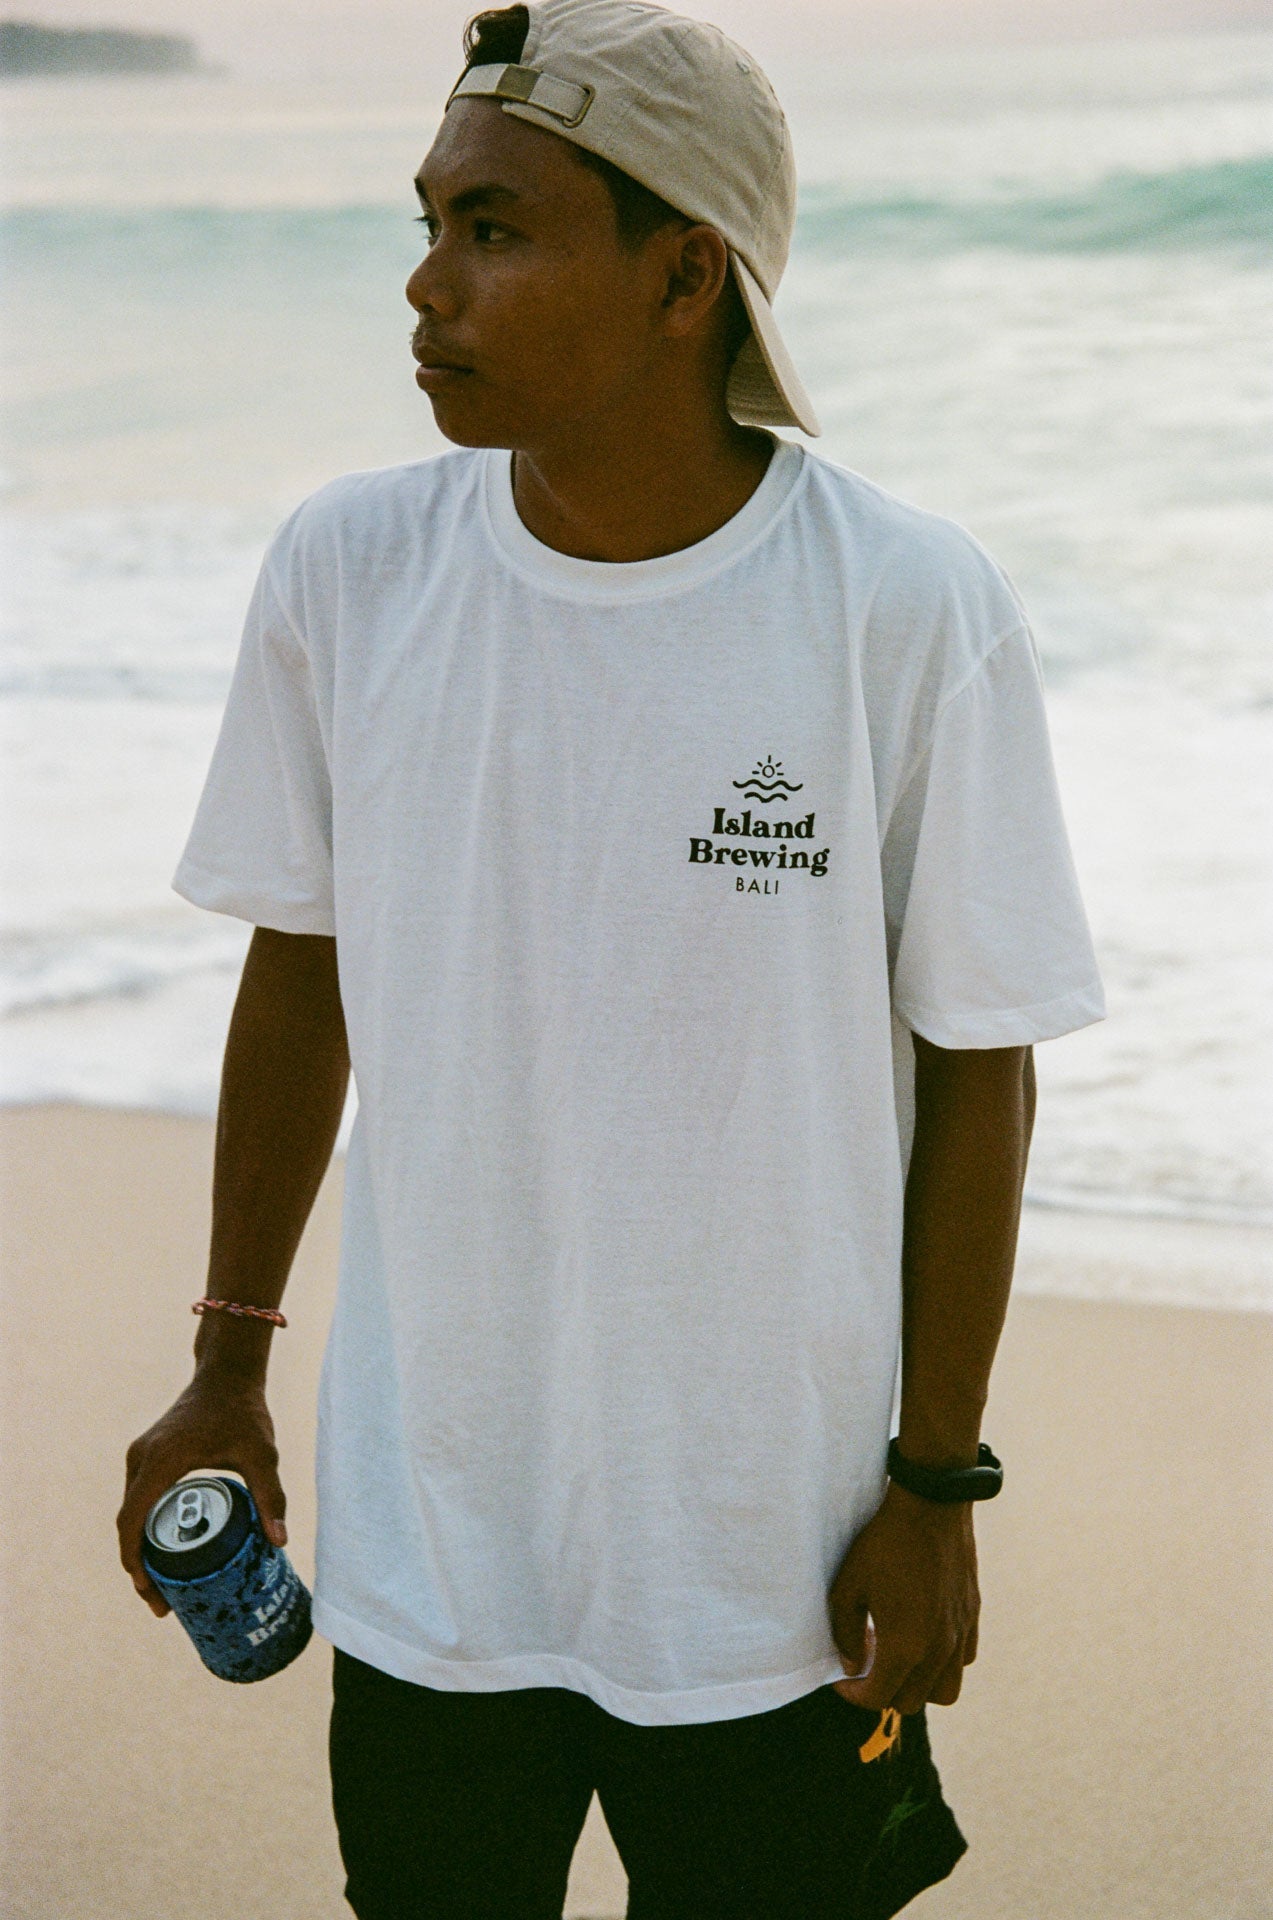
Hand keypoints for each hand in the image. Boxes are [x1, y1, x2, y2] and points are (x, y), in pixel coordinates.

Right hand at [117, 1370, 286, 1617]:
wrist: (227, 1373)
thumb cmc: (243, 1410)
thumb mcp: (260, 1453)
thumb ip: (269, 1495)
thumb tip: (280, 1542)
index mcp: (159, 1462)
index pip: (131, 1524)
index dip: (134, 1565)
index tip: (150, 1594)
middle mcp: (141, 1459)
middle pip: (127, 1525)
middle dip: (140, 1568)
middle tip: (164, 1604)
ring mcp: (141, 1455)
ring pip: (131, 1512)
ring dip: (140, 1549)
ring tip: (165, 1585)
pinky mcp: (148, 1453)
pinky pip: (138, 1498)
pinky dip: (145, 1527)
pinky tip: (167, 1548)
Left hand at [827, 1482, 978, 1713]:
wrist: (931, 1504)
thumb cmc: (884, 1542)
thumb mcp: (848, 1585)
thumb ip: (845, 1633)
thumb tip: (853, 1665)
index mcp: (905, 1646)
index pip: (878, 1697)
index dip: (853, 1694)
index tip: (842, 1679)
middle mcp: (939, 1649)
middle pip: (910, 1701)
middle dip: (883, 1691)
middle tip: (866, 1662)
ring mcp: (961, 1634)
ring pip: (944, 1690)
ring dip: (918, 1685)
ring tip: (898, 1657)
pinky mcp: (973, 1616)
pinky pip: (962, 1661)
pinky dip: (943, 1664)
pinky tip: (924, 1637)